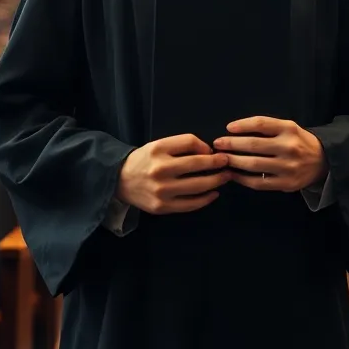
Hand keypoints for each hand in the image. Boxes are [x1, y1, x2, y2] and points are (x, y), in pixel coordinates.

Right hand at [116, 134, 230, 214]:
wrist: (120, 181)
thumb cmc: (144, 161)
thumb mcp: (158, 146)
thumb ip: (181, 146)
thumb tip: (208, 151)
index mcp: (158, 149)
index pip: (190, 142)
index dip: (205, 146)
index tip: (212, 150)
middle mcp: (160, 169)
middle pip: (197, 164)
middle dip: (217, 163)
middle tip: (228, 162)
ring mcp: (162, 190)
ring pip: (197, 186)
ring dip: (216, 181)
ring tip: (226, 177)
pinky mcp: (162, 207)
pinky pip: (190, 204)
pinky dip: (206, 199)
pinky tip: (213, 194)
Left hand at [213, 117, 327, 192]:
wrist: (323, 162)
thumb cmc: (299, 142)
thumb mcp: (289, 127)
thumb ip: (267, 127)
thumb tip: (235, 130)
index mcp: (289, 129)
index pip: (261, 123)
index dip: (242, 125)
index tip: (228, 128)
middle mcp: (288, 147)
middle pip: (254, 145)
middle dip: (232, 144)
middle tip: (217, 144)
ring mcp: (287, 167)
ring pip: (253, 165)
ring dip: (234, 161)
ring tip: (222, 159)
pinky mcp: (285, 184)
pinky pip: (258, 182)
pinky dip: (242, 178)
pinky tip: (233, 174)